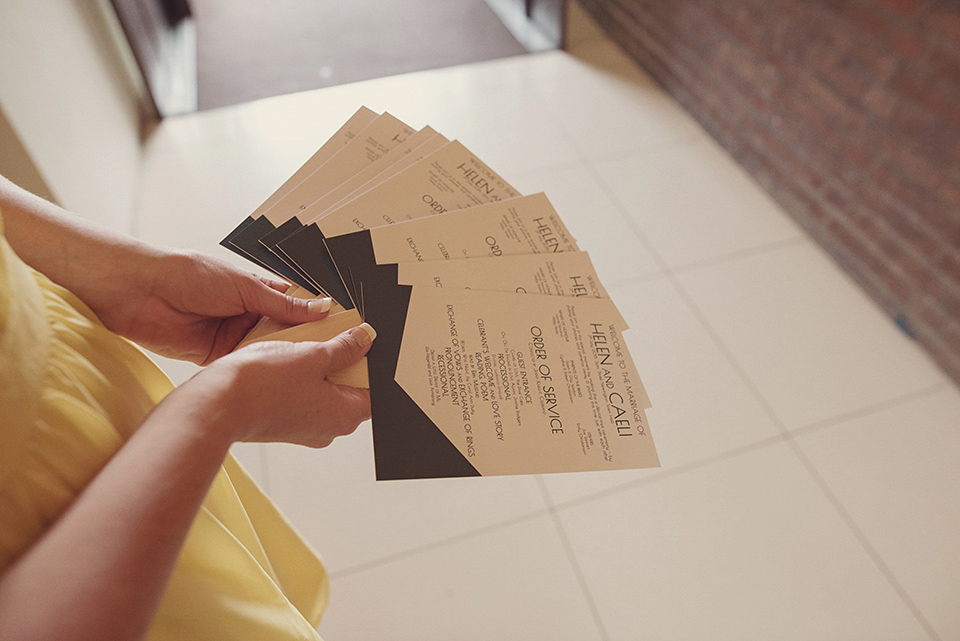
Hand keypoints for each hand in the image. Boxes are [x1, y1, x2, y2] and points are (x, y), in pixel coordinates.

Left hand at [0, 176, 331, 363]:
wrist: (136, 292)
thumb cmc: (185, 273)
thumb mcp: (242, 286)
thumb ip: (281, 305)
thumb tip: (322, 309)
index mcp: (258, 289)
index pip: (298, 305)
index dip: (321, 317)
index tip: (348, 330)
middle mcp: (249, 314)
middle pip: (287, 333)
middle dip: (308, 344)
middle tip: (341, 357)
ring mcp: (234, 337)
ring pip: (269, 352)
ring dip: (287, 360)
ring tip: (318, 371)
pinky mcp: (217, 357)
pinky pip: (246, 366)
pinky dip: (261, 372)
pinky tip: (283, 381)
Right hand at [176, 323, 375, 447]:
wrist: (216, 404)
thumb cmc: (262, 385)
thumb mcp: (312, 354)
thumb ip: (344, 347)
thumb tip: (365, 339)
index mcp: (345, 417)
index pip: (374, 391)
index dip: (371, 365)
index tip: (364, 343)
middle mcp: (328, 429)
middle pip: (349, 389)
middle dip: (342, 362)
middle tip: (332, 338)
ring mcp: (304, 429)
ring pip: (322, 390)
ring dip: (317, 367)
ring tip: (304, 346)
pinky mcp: (283, 423)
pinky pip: (300, 396)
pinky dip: (298, 377)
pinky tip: (285, 359)